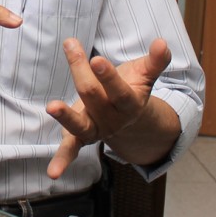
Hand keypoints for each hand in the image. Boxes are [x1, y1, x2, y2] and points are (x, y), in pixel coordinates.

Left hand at [45, 38, 171, 178]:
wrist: (131, 118)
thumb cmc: (133, 89)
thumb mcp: (144, 76)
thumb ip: (155, 62)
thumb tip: (163, 43)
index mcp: (130, 104)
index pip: (119, 91)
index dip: (108, 76)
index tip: (96, 59)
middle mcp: (112, 120)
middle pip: (93, 95)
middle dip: (81, 72)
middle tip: (71, 46)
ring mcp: (96, 129)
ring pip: (80, 125)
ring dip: (65, 116)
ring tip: (52, 106)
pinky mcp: (82, 136)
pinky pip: (71, 150)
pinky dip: (62, 161)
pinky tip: (52, 174)